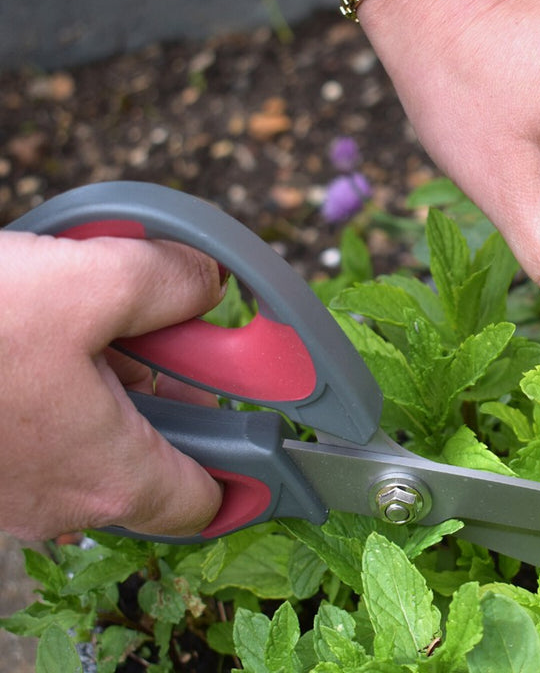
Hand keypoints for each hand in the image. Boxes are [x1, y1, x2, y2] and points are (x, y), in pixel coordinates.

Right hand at [0, 232, 225, 539]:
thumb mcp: (90, 281)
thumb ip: (171, 282)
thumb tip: (207, 283)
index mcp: (110, 475)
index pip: (208, 502)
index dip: (249, 466)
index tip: (269, 429)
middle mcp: (64, 497)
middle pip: (159, 455)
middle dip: (183, 391)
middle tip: (182, 331)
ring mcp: (17, 484)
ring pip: (102, 433)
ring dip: (123, 374)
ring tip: (111, 307)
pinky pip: (53, 423)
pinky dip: (74, 377)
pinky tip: (57, 323)